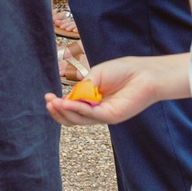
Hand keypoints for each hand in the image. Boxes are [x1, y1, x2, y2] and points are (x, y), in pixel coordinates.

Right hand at [44, 53, 182, 126]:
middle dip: (58, 112)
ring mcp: (103, 115)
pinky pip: (91, 115)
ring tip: (54, 104)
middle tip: (49, 103)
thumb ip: (83, 88)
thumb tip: (67, 99)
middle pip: (72, 118)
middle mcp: (95, 109)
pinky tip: (68, 104)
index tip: (47, 97)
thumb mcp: (96, 76)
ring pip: (79, 120)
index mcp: (91, 99)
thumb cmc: (122, 71)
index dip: (58, 104)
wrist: (144, 73)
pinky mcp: (111, 117)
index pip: (71, 107)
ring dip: (65, 113)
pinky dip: (78, 109)